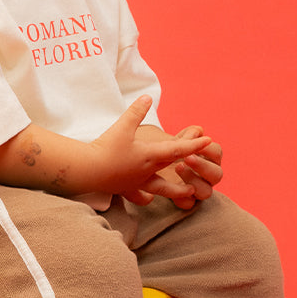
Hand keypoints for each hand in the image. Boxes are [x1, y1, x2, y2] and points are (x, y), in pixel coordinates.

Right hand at [88, 99, 214, 204]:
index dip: (194, 144)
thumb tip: (147, 97)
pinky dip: (145, 198)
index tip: (208, 140)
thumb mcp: (122, 126)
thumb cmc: (106, 148)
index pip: (177, 149)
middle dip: (189, 163)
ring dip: (176, 190)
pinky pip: (138, 196)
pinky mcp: (124, 188)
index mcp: (150, 155)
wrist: (88, 171)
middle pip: (172, 168)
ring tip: (188, 192)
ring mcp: (136, 182)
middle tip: (203, 161)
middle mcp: (147, 170)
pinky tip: (149, 200)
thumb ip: (136, 111)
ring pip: (162, 187)